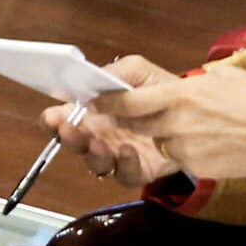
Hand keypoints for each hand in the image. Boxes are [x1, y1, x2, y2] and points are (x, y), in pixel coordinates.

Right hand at [44, 56, 177, 186]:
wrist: (194, 111)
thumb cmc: (159, 88)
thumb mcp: (137, 71)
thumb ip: (114, 74)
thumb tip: (90, 91)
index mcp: (93, 110)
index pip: (62, 118)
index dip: (51, 121)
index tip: (51, 117)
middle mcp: (100, 134)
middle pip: (73, 143)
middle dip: (68, 138)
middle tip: (70, 130)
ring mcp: (117, 153)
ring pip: (95, 163)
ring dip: (93, 155)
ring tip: (100, 143)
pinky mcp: (138, 169)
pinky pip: (124, 175)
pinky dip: (124, 166)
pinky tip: (128, 151)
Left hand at [104, 58, 245, 181]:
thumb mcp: (221, 76)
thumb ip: (188, 83)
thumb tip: (170, 84)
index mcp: (180, 95)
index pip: (127, 102)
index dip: (107, 103)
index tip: (96, 101)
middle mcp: (177, 123)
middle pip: (134, 125)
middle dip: (129, 121)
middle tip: (132, 115)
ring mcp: (186, 149)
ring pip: (158, 143)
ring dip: (162, 137)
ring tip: (191, 126)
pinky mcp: (197, 168)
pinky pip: (179, 159)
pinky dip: (185, 151)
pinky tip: (207, 142)